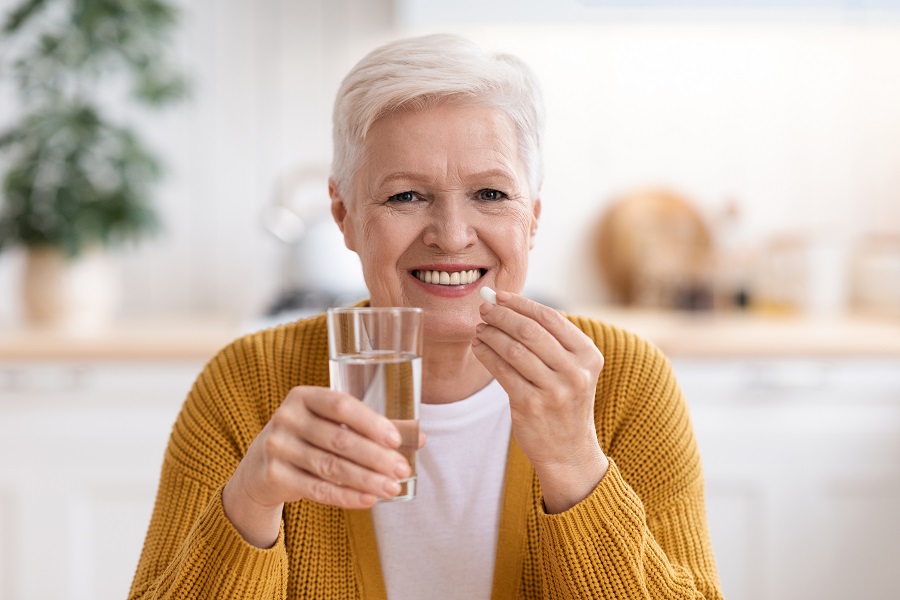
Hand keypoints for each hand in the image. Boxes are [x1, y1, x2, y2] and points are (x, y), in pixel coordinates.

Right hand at [222, 386, 414, 546]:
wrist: (260, 466)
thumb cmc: (309, 437)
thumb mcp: (330, 424)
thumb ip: (371, 428)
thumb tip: (420, 438)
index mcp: (303, 396)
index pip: (340, 405)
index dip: (370, 422)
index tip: (396, 440)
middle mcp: (286, 418)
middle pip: (338, 439)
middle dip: (375, 457)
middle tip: (402, 469)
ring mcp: (277, 447)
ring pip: (330, 467)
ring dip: (366, 480)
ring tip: (392, 488)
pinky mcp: (274, 476)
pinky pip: (317, 489)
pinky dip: (346, 497)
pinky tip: (369, 500)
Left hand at [471, 291, 607, 512]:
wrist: (569, 452)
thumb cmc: (565, 402)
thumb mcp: (574, 370)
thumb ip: (551, 340)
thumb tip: (510, 304)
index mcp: (589, 356)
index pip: (551, 318)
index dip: (521, 303)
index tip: (500, 296)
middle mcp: (575, 372)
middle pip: (529, 331)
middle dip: (502, 315)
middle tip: (484, 308)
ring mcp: (554, 391)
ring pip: (513, 349)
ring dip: (491, 334)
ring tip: (479, 328)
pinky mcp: (530, 406)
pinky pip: (502, 371)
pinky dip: (486, 354)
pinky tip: (478, 347)